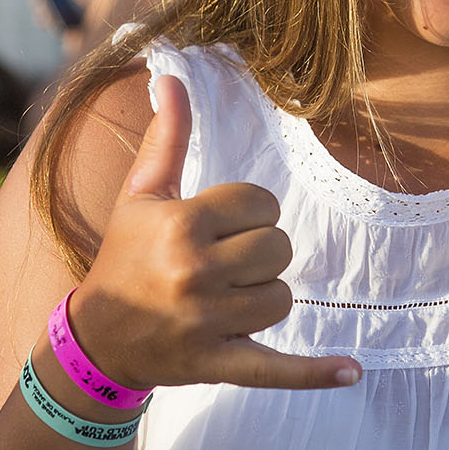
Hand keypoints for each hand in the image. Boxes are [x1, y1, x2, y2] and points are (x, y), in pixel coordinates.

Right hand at [66, 75, 361, 391]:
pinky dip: (314, 372)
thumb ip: (167, 137)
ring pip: (282, 296)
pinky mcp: (218, 364)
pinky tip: (351, 372)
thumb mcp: (141, 195)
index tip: (221, 226)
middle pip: (278, 248)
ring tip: (227, 299)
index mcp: (180, 225)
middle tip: (222, 265)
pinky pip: (278, 368)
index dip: (249, 212)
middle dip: (258, 254)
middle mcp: (194, 272)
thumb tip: (171, 77)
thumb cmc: (125, 256)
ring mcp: (207, 322)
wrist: (98, 338)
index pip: (260, 203)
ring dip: (264, 296)